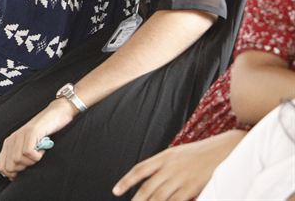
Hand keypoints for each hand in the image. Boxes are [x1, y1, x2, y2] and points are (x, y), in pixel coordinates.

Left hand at [0, 99, 77, 179]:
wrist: (56, 115)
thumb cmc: (44, 136)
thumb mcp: (28, 149)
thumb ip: (19, 160)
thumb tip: (13, 177)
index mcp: (8, 145)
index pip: (0, 167)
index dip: (12, 175)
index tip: (25, 170)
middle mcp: (11, 140)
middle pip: (9, 167)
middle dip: (22, 169)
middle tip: (33, 161)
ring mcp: (20, 135)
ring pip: (18, 160)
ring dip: (32, 162)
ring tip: (39, 152)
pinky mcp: (30, 133)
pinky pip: (28, 153)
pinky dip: (38, 156)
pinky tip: (42, 150)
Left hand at [112, 131, 244, 199]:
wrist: (228, 149)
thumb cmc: (204, 152)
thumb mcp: (180, 153)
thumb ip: (166, 164)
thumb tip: (153, 176)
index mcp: (165, 156)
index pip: (140, 169)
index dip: (126, 181)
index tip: (116, 191)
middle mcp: (170, 167)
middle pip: (148, 188)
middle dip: (137, 200)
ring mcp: (182, 178)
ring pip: (160, 197)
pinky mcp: (193, 188)